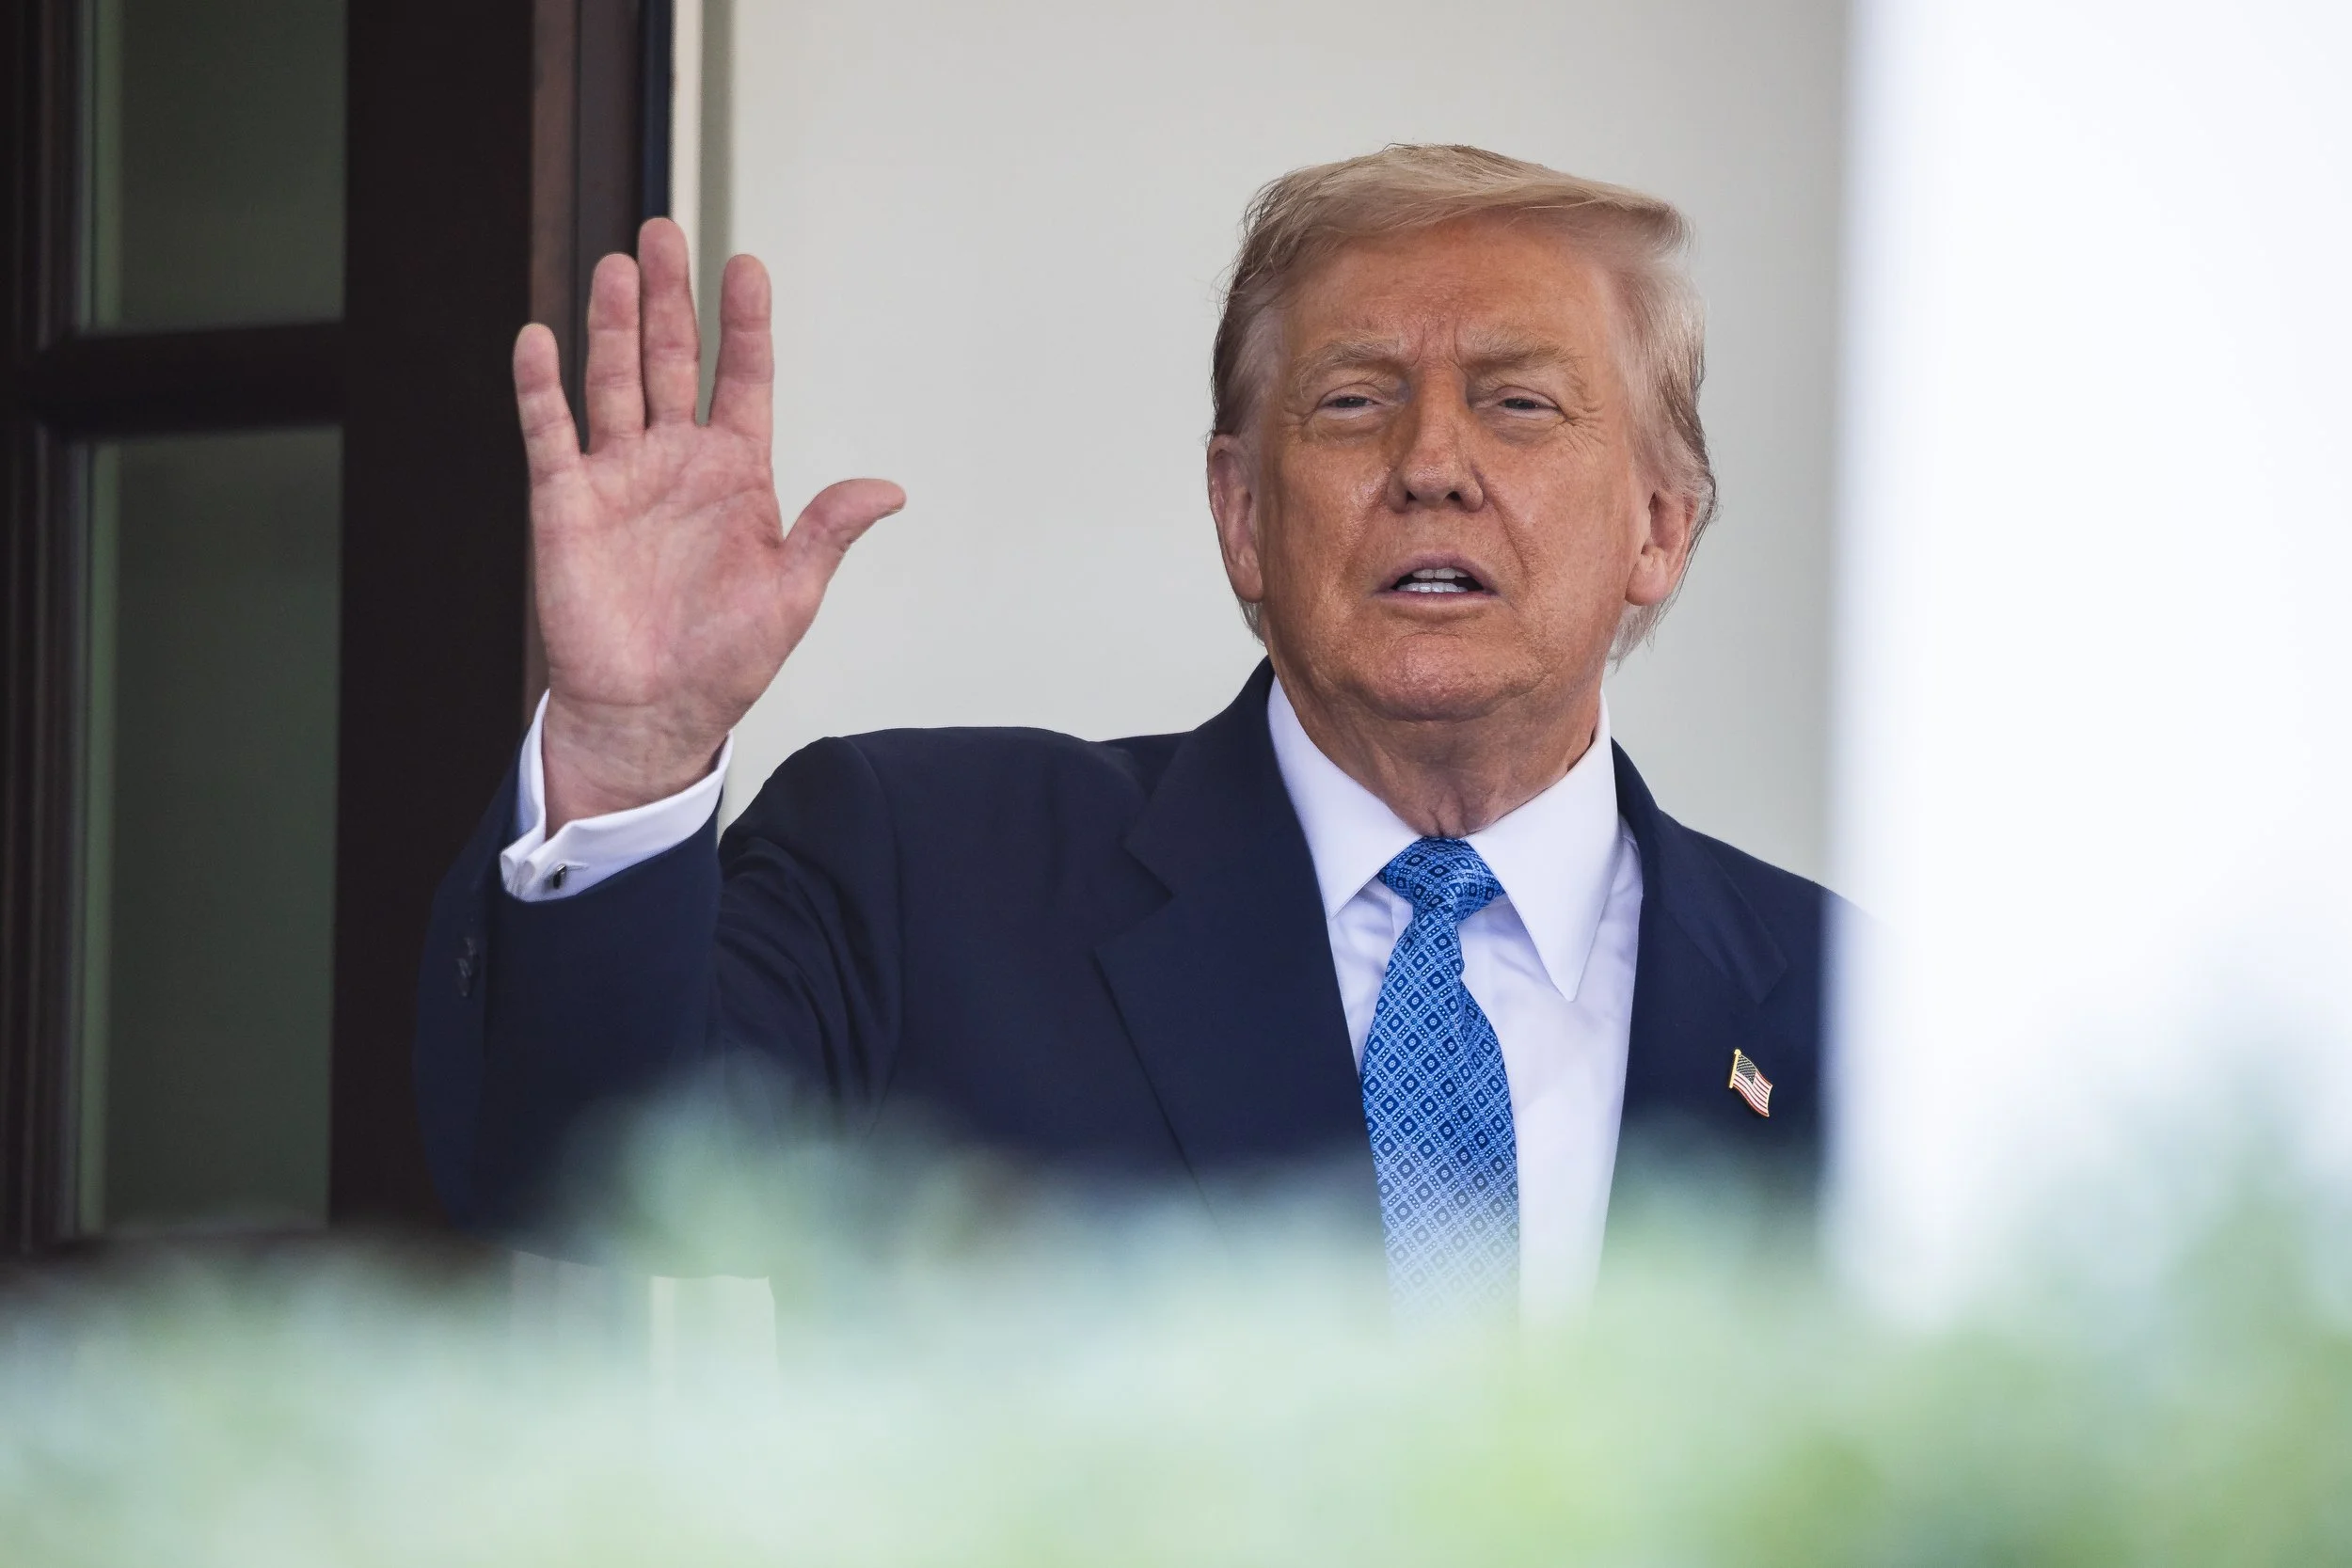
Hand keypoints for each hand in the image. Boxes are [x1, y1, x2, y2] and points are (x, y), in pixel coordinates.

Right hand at [515, 218, 903, 829]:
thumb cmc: (724, 660)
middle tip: (664, 232)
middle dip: (668, 298)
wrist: (652, 714)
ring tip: (615, 266)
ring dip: (611, 324)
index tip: (747, 267)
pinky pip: (551, 433)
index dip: (744, 324)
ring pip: (613, 380)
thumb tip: (889, 490)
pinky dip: (542, 388)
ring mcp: (619, 477)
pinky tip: (540, 338)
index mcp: (736, 475)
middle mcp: (675, 462)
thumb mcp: (792, 595)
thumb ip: (827, 532)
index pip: (742, 380)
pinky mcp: (566, 504)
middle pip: (671, 359)